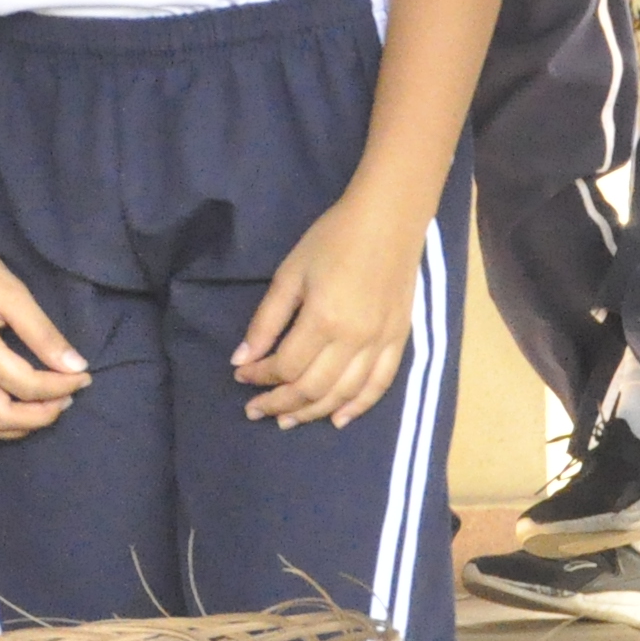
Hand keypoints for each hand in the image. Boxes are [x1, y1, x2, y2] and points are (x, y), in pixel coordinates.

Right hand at [0, 229, 90, 438]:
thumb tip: (75, 366)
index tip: (84, 376)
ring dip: (13, 427)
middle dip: (42, 415)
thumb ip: (42, 333)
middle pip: (3, 417)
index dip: (62, 386)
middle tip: (66, 398)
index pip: (28, 385)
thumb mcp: (12, 293)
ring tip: (38, 409)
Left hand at [237, 189, 425, 427]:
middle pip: (312, 388)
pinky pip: (379, 385)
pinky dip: (358, 407)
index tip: (241, 376)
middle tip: (256, 410)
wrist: (388, 221)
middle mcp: (354, 340)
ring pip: (343, 394)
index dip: (260, 377)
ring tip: (287, 420)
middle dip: (279, 403)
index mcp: (323, 320)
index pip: (285, 366)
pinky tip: (338, 419)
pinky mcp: (399, 341)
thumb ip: (266, 320)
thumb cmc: (332, 240)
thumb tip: (240, 358)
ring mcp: (380, 343)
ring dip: (313, 412)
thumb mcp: (290, 274)